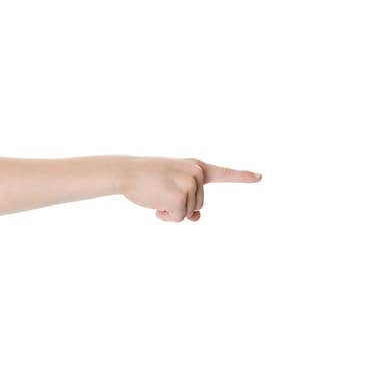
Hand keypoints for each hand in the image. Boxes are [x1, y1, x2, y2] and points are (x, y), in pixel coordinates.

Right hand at [119, 156, 261, 221]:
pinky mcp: (181, 197)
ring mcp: (190, 185)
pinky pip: (178, 218)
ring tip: (156, 195)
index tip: (259, 177)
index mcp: (196, 166)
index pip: (223, 173)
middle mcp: (197, 173)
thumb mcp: (171, 184)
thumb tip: (198, 217)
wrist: (126, 172)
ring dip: (170, 211)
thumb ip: (188, 198)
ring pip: (188, 212)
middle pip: (198, 204)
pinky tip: (155, 205)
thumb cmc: (145, 178)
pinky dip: (165, 217)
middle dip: (179, 205)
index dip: (242, 176)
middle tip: (160, 192)